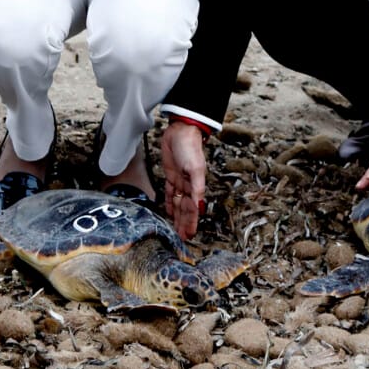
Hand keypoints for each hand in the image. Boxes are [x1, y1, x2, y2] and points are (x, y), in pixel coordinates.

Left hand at [160, 120, 206, 239]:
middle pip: (185, 209)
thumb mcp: (195, 168)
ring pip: (178, 203)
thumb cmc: (190, 148)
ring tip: (176, 229)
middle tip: (181, 238)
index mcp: (195, 185)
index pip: (192, 209)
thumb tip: (199, 205)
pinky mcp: (171, 175)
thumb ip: (197, 187)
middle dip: (183, 223)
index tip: (189, 235)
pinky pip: (171, 192)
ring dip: (177, 216)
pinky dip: (170, 202)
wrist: (181, 131)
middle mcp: (188, 185)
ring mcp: (179, 180)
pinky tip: (169, 211)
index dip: (191, 222)